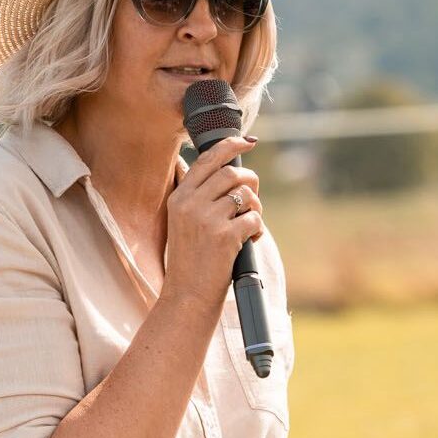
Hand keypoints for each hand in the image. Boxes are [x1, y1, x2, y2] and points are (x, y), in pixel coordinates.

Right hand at [163, 135, 262, 314]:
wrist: (187, 296)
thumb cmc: (189, 261)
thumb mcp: (181, 223)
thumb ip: (197, 196)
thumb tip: (225, 168)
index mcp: (179, 198)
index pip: (208, 159)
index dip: (231, 145)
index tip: (247, 141)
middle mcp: (190, 204)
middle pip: (231, 173)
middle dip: (250, 181)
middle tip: (252, 198)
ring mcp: (207, 220)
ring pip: (245, 195)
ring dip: (255, 207)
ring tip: (249, 225)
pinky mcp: (225, 236)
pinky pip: (254, 218)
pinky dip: (258, 229)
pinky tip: (250, 241)